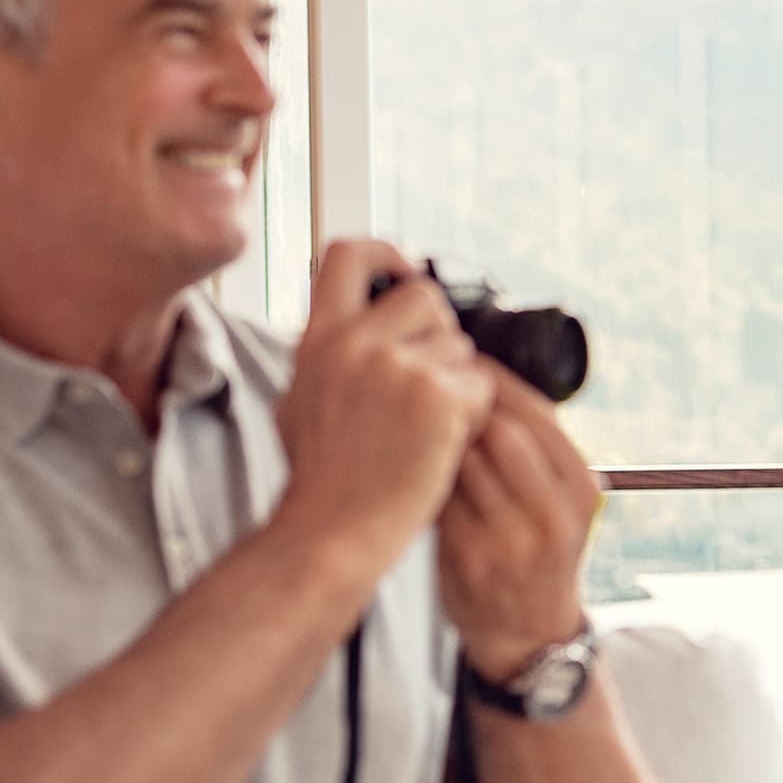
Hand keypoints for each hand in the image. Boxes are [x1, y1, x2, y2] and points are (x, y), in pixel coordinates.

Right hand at [271, 239, 496, 588]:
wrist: (334, 529)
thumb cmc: (323, 478)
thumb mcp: (303, 398)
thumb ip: (333, 355)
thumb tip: (358, 324)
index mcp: (317, 338)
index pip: (347, 255)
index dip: (386, 254)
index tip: (405, 272)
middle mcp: (355, 342)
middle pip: (425, 297)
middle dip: (440, 334)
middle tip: (430, 383)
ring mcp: (398, 366)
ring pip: (460, 347)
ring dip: (458, 382)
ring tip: (425, 428)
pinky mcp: (437, 395)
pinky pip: (480, 385)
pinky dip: (473, 414)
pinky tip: (442, 443)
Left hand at [439, 367, 602, 679]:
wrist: (529, 632)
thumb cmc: (537, 554)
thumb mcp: (562, 504)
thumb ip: (535, 453)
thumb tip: (483, 380)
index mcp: (582, 490)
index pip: (540, 414)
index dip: (496, 381)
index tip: (466, 361)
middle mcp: (554, 514)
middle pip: (500, 430)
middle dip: (461, 402)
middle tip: (430, 384)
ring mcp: (512, 539)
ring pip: (464, 459)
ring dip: (435, 433)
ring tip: (415, 418)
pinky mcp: (470, 557)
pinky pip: (439, 495)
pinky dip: (420, 471)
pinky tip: (407, 461)